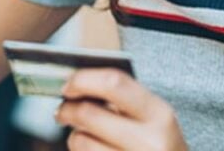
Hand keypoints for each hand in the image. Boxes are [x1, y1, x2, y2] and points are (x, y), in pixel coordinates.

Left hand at [55, 69, 187, 150]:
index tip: (68, 84)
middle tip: (62, 110)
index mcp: (159, 114)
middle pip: (88, 114)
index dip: (83, 79)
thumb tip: (78, 85)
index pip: (113, 83)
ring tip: (82, 136)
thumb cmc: (160, 145)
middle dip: (67, 109)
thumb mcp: (155, 119)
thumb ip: (124, 99)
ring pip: (80, 141)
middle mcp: (149, 141)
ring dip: (74, 136)